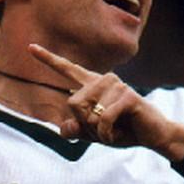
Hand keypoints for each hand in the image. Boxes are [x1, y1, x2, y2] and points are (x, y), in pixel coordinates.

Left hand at [28, 43, 183, 160]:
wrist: (152, 136)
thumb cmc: (124, 130)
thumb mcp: (94, 134)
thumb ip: (77, 131)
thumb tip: (64, 129)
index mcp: (93, 84)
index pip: (67, 69)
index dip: (48, 59)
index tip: (30, 47)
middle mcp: (103, 80)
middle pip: (72, 103)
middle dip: (85, 125)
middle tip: (103, 130)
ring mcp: (116, 85)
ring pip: (87, 113)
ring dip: (97, 131)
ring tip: (113, 129)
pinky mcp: (127, 95)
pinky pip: (102, 119)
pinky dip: (106, 134)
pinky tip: (117, 134)